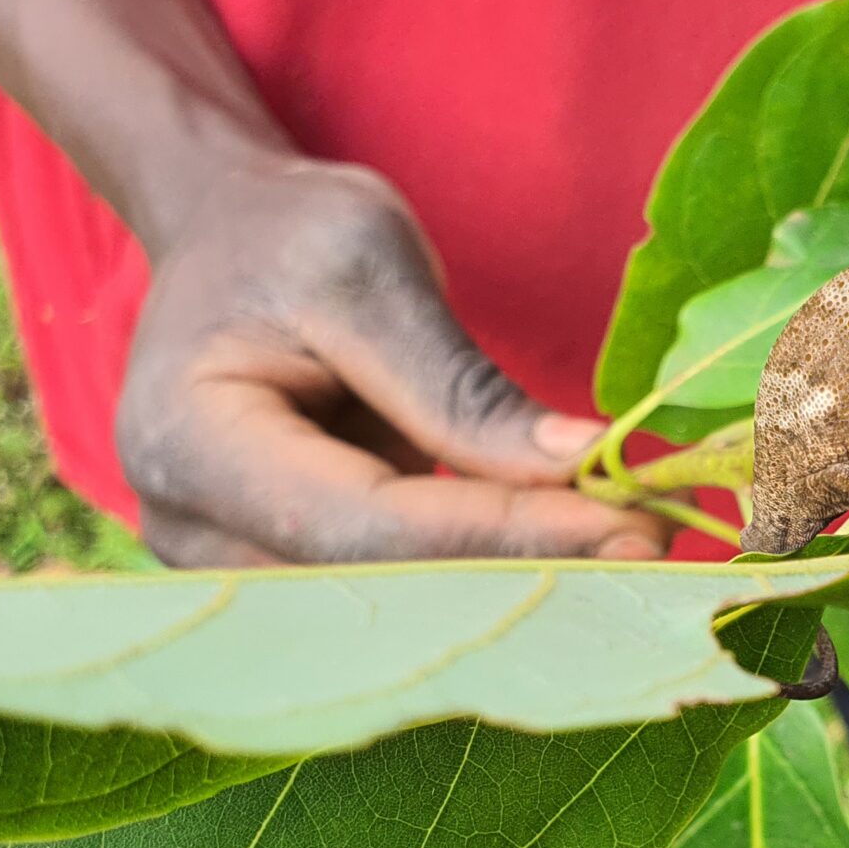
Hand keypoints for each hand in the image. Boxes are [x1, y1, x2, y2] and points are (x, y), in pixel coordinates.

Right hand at [115, 160, 672, 565]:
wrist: (225, 241)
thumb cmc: (284, 237)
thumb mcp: (368, 268)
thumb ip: (458, 384)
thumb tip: (580, 469)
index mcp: (189, 445)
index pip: (365, 526)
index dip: (502, 536)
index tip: (629, 524)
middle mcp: (190, 531)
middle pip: (380, 591)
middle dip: (526, 575)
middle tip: (659, 546)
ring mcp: (229, 567)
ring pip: (395, 610)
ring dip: (519, 587)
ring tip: (636, 548)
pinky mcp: (284, 575)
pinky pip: (398, 594)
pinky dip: (491, 576)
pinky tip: (584, 554)